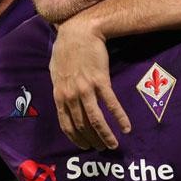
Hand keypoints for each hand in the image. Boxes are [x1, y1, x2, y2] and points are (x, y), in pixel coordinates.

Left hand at [50, 19, 130, 150]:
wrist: (79, 31)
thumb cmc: (65, 48)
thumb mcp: (55, 70)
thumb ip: (59, 87)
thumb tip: (61, 98)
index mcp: (59, 94)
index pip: (66, 124)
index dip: (76, 138)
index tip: (84, 146)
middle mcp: (71, 95)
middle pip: (82, 125)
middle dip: (92, 140)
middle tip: (101, 148)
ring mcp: (85, 88)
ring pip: (96, 119)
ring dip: (105, 135)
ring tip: (113, 145)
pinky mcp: (100, 80)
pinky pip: (111, 103)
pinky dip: (119, 117)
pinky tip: (126, 127)